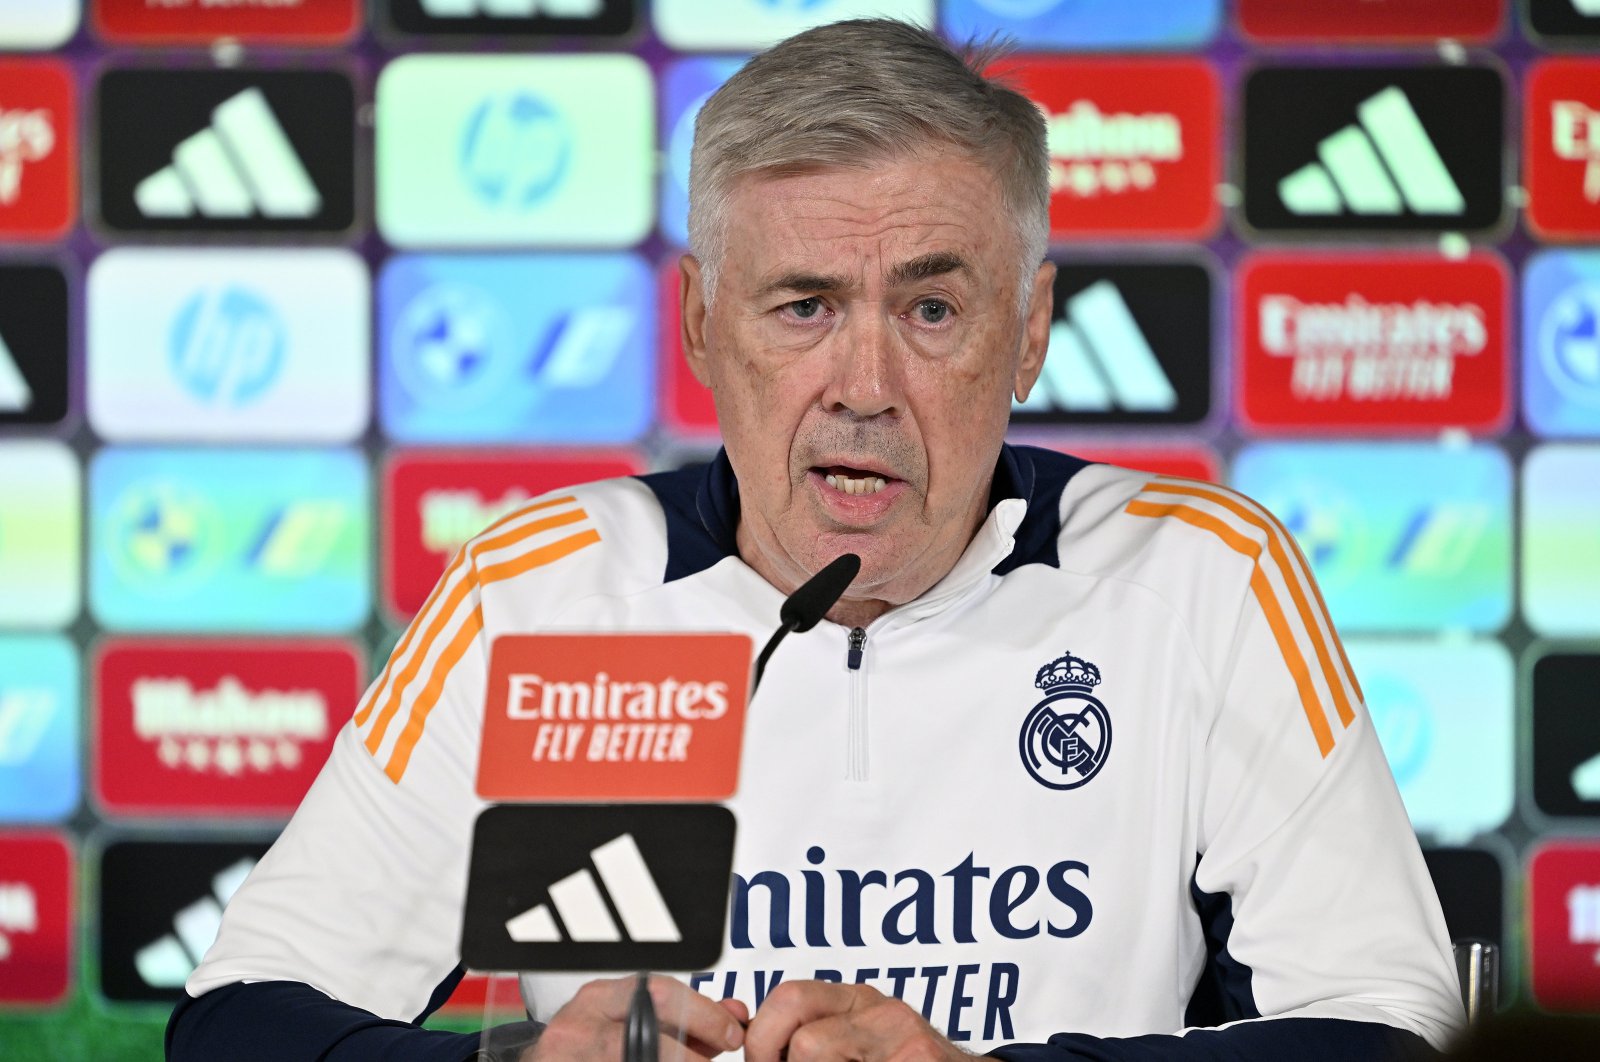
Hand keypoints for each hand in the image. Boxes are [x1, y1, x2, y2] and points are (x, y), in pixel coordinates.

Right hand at [525, 974, 748, 1061]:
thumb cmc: (593, 1042)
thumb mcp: (630, 1019)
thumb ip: (686, 1020)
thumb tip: (735, 1017)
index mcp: (598, 998)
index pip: (659, 993)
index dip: (703, 1015)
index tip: (731, 1034)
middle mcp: (578, 1027)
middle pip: (646, 1038)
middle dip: (690, 1056)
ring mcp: (570, 1060)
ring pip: (637, 1061)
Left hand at [744, 981, 969, 1061]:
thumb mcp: (858, 1046)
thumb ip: (812, 1038)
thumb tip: (748, 1035)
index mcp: (858, 1001)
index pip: (788, 997)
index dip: (760, 1039)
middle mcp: (879, 1010)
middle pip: (795, 1014)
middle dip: (769, 1054)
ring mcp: (902, 1038)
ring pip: (813, 1049)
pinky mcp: (917, 1061)